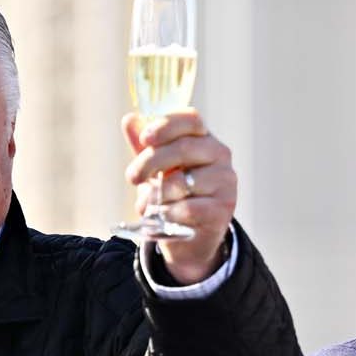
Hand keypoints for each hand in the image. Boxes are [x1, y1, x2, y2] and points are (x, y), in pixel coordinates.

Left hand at [122, 109, 237, 283]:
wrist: (191, 235)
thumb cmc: (174, 194)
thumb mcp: (158, 168)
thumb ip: (146, 145)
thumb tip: (130, 120)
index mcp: (205, 139)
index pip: (191, 120)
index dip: (166, 125)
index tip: (144, 139)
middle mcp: (221, 156)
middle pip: (183, 148)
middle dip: (149, 162)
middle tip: (132, 177)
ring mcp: (225, 183)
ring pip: (182, 182)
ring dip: (155, 194)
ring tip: (144, 204)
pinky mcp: (222, 210)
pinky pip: (187, 208)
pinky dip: (166, 213)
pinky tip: (159, 216)